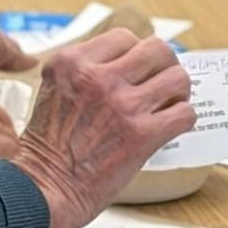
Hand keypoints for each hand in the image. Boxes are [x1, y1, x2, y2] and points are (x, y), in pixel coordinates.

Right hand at [16, 29, 196, 227]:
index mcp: (72, 63)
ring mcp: (122, 105)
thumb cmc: (48, 148)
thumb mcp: (55, 90)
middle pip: (157, 49)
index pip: (124, 38)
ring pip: (178, 77)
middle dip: (163, 65)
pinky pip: (184, 113)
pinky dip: (182, 120)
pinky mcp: (142, 134)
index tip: (136, 71)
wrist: (43, 189)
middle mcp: (97, 78)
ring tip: (169, 103)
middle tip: (161, 82)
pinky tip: (170, 127)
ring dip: (178, 91)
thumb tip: (128, 63)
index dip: (134, 55)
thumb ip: (86, 71)